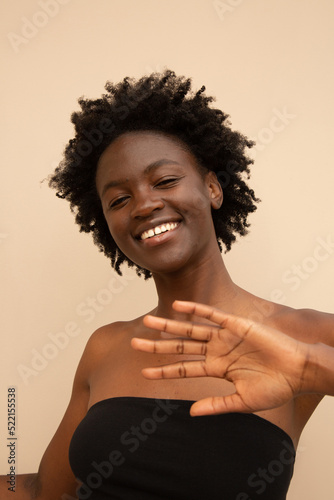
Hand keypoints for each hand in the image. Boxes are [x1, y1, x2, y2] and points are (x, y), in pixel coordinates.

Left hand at [131, 300, 310, 415]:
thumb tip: (191, 413)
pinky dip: (195, 309)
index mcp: (217, 369)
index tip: (144, 372)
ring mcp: (224, 337)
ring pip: (190, 330)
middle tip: (134, 342)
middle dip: (157, 345)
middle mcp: (216, 351)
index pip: (184, 369)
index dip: (164, 370)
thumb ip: (217, 405)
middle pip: (180, 347)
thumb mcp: (243, 402)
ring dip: (169, 326)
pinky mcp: (236, 324)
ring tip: (147, 321)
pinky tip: (178, 306)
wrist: (298, 371)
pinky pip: (212, 315)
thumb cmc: (275, 388)